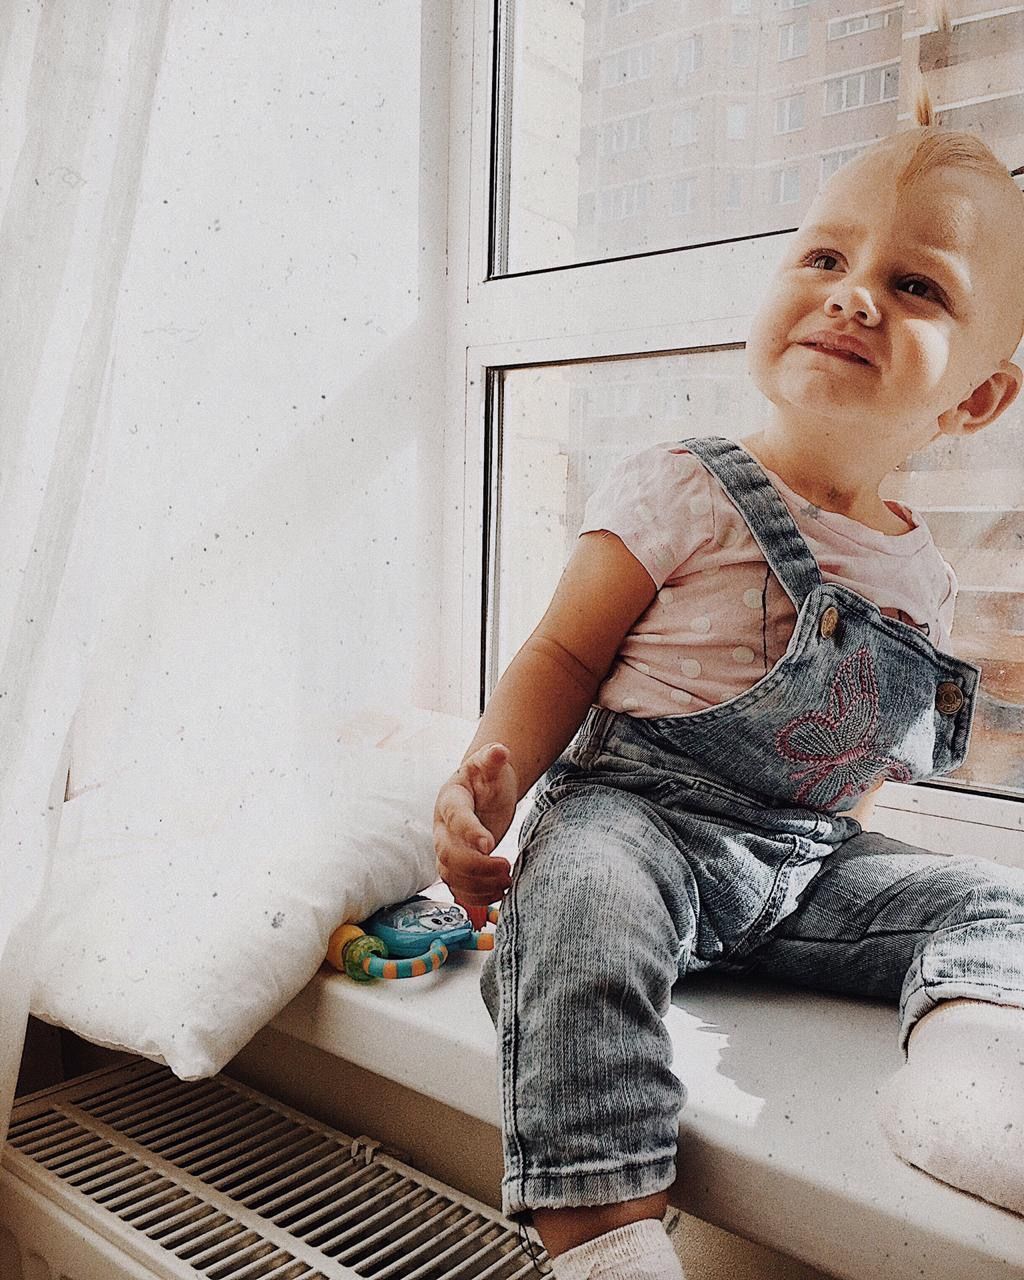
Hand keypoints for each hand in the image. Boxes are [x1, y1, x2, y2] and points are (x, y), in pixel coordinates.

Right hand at [434, 742, 516, 927]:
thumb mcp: (489, 764)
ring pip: (450, 876)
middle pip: (447, 854)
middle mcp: (442, 828)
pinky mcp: (455, 866)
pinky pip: (457, 889)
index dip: (469, 831)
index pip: (455, 818)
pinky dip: (476, 897)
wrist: (481, 791)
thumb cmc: (486, 777)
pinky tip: (500, 892)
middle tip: (505, 866)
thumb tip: (500, 750)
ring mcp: (446, 849)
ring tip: (507, 881)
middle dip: (476, 866)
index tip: (490, 843)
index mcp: (450, 800)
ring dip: (479, 885)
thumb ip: (492, 758)